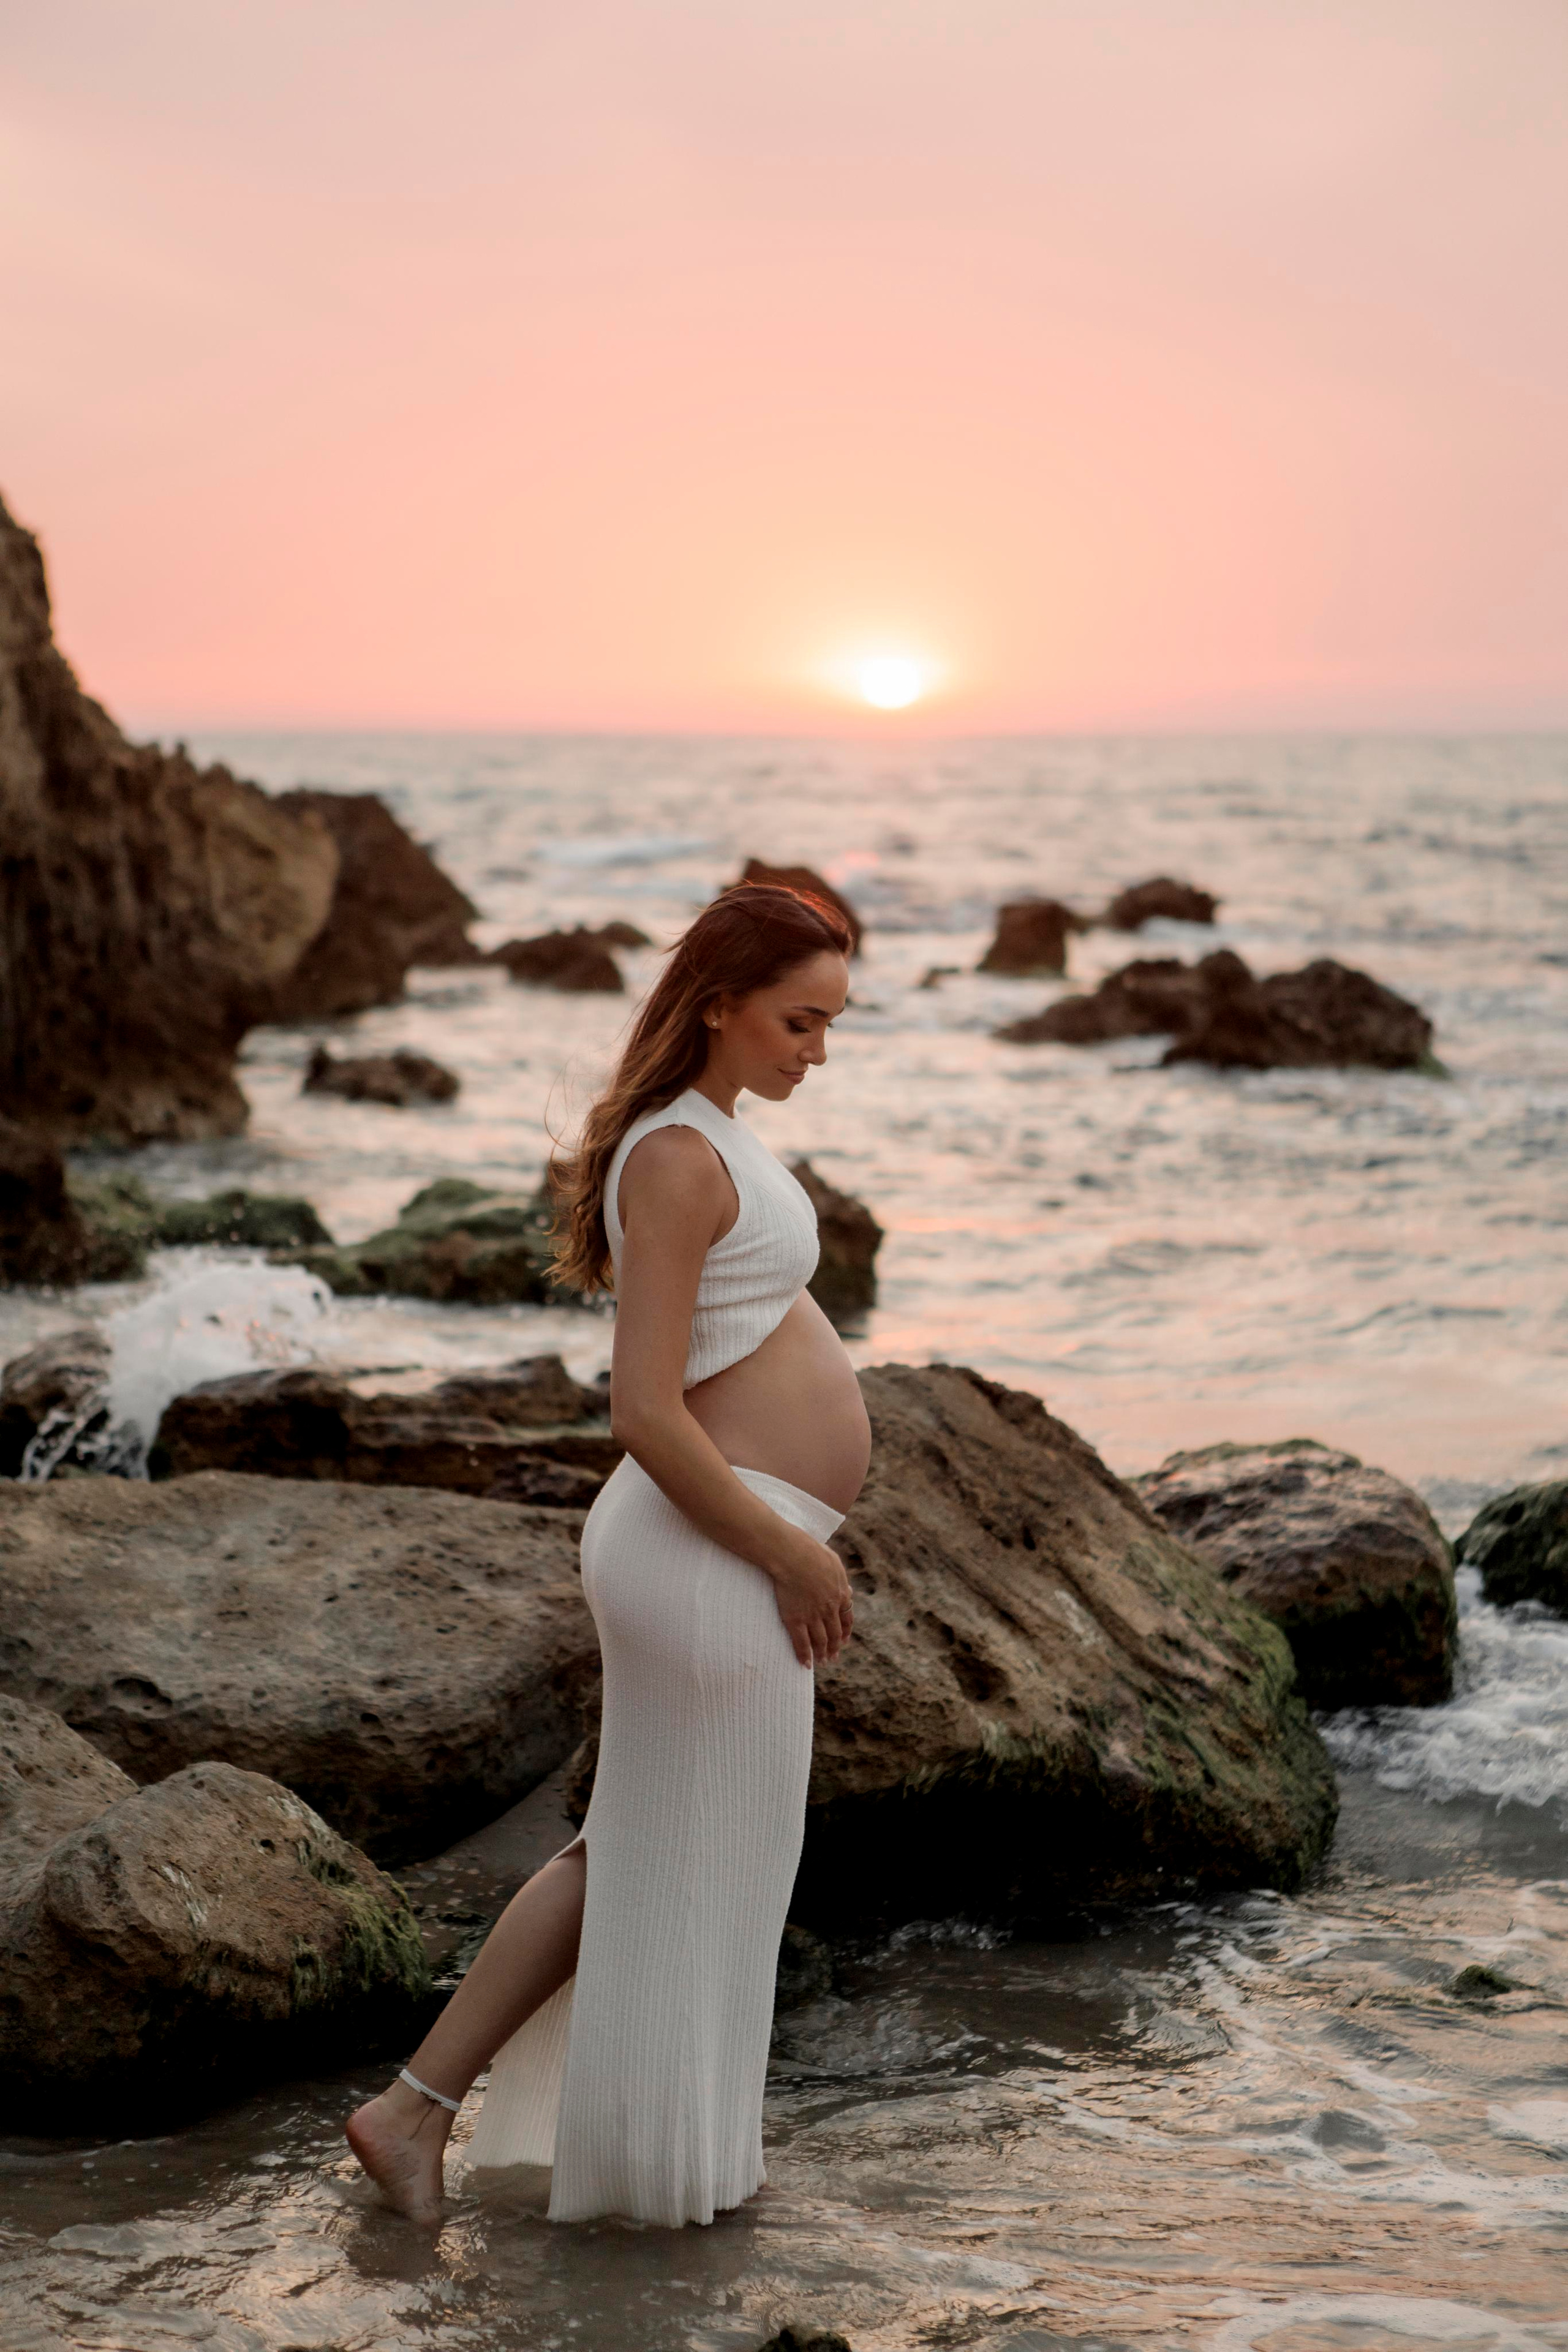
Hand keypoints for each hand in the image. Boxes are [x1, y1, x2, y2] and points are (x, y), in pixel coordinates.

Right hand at [769, 1530, 854, 1667]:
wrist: (793, 1555)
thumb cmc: (811, 1552)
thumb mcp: (833, 1562)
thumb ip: (840, 1577)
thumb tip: (845, 1588)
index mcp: (840, 1594)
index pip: (846, 1618)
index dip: (845, 1631)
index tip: (844, 1641)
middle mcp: (829, 1609)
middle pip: (834, 1633)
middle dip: (835, 1647)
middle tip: (833, 1658)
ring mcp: (813, 1616)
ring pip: (820, 1641)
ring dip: (822, 1654)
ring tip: (822, 1663)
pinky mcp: (795, 1620)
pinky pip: (801, 1643)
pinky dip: (804, 1656)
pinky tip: (805, 1664)